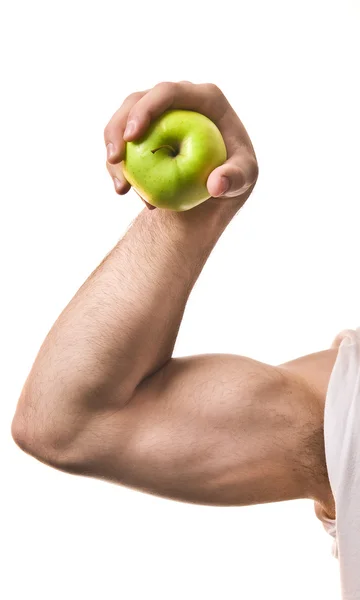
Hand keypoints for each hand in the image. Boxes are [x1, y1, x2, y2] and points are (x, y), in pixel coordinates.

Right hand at [104, 81, 258, 208]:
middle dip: (118, 128)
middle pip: (136, 101)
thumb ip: (236, 178)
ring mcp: (157, 116)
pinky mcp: (144, 134)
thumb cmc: (235, 172)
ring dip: (113, 151)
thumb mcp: (245, 176)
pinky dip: (118, 167)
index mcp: (203, 97)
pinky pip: (122, 145)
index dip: (145, 109)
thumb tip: (217, 185)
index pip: (168, 92)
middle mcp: (177, 101)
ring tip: (121, 187)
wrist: (218, 182)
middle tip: (114, 159)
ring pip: (122, 122)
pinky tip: (123, 191)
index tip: (132, 137)